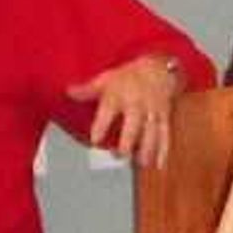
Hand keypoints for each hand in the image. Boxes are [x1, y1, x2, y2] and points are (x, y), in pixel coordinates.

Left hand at [70, 53, 185, 167]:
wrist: (158, 68)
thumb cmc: (128, 76)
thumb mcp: (106, 79)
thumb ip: (87, 90)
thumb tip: (68, 92)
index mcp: (119, 95)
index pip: (108, 110)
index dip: (101, 126)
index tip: (95, 140)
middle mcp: (136, 104)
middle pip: (133, 125)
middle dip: (128, 141)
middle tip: (120, 156)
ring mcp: (151, 111)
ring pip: (151, 132)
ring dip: (147, 149)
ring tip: (140, 163)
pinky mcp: (163, 117)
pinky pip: (164, 134)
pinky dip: (163, 150)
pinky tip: (158, 164)